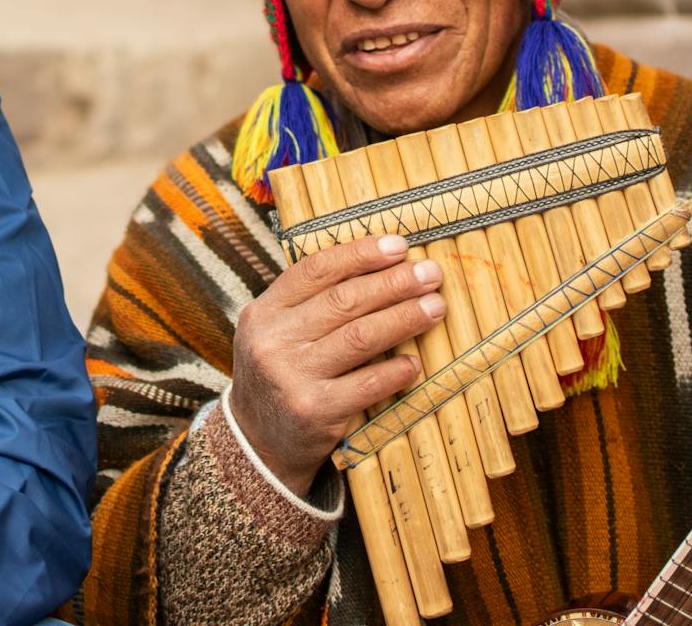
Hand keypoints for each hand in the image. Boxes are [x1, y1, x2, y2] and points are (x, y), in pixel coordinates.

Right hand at [229, 233, 446, 496]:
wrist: (256, 445)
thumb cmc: (280, 377)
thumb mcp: (276, 333)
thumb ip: (311, 302)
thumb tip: (379, 265)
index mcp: (264, 312)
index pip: (316, 270)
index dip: (361, 254)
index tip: (400, 245)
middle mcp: (273, 341)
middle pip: (344, 300)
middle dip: (394, 283)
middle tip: (431, 274)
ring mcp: (292, 377)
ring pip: (360, 336)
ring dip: (405, 318)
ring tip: (435, 307)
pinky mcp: (314, 412)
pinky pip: (367, 384)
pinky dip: (396, 371)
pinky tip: (416, 363)